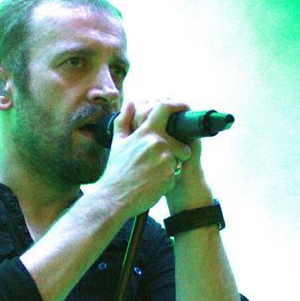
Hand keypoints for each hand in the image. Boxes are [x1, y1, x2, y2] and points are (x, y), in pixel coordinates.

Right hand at [95, 99, 195, 221]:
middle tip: (161, 161)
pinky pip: (175, 174)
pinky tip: (152, 183)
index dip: (178, 105)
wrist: (115, 197)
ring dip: (170, 166)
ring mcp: (166, 160)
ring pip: (179, 159)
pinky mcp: (170, 176)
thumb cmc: (116, 171)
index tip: (184, 107)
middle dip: (177, 150)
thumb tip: (130, 103)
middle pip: (180, 142)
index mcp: (146, 132)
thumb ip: (124, 120)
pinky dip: (167, 179)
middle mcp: (159, 143)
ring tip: (152, 174)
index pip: (165, 109)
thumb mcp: (117, 142)